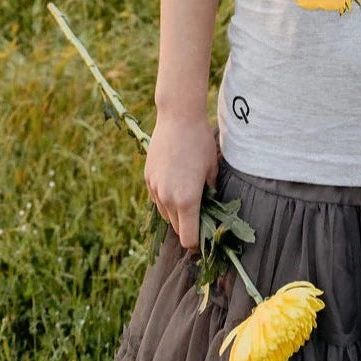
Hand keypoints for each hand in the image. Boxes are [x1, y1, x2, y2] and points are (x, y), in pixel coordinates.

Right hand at [144, 113, 217, 250]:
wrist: (178, 118)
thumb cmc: (200, 142)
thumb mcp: (212, 169)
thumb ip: (210, 193)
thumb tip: (211, 206)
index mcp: (187, 200)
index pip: (188, 238)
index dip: (197, 243)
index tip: (204, 238)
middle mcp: (167, 199)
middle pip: (177, 228)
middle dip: (188, 226)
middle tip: (201, 216)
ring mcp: (155, 189)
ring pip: (165, 215)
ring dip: (176, 213)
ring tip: (189, 198)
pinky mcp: (148, 179)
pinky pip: (157, 199)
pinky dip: (166, 200)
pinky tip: (177, 184)